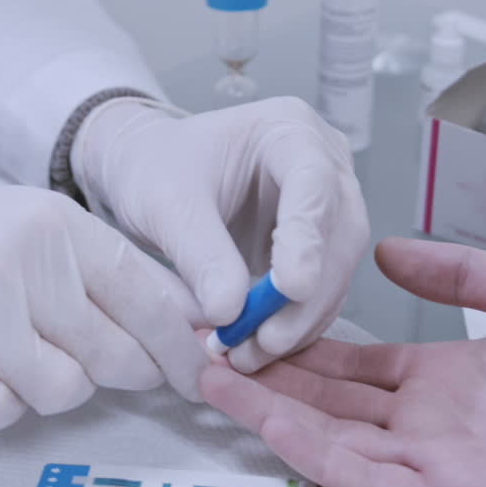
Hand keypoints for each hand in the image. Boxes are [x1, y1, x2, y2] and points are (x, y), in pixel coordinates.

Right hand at [0, 176, 204, 430]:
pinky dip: (6, 403)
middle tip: (120, 367)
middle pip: (111, 355)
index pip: (144, 299)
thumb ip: (128, 273)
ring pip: (61, 391)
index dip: (179, 347)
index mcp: (58, 225)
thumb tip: (205, 321)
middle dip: (128, 372)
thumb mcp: (59, 231)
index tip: (198, 374)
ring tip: (36, 354)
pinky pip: (2, 413)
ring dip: (60, 385)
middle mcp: (17, 261)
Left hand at [72, 97, 368, 372]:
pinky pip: (318, 295)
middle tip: (265, 341)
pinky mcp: (314, 250)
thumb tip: (230, 311)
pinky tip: (256, 351)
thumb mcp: (165, 203)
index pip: (315, 183)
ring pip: (335, 272)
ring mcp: (324, 211)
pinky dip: (291, 327)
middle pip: (339, 235)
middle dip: (306, 296)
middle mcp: (323, 167)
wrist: (146, 174)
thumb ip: (200, 253)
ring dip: (298, 321)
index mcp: (289, 131)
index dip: (308, 237)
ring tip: (248, 355)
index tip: (292, 287)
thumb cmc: (154, 168)